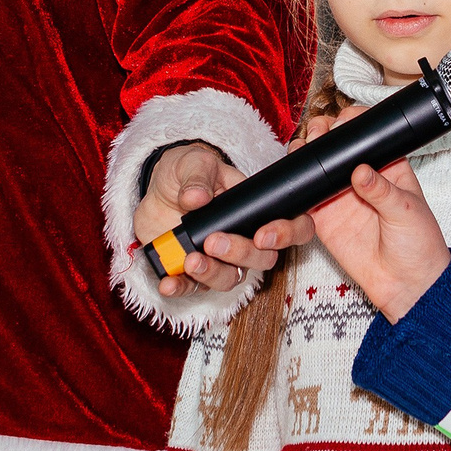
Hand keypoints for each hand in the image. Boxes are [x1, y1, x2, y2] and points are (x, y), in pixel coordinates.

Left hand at [139, 143, 281, 298]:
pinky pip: (192, 288)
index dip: (287, 235)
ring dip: (212, 273)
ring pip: (230, 279)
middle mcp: (246, 239)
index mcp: (257, 210)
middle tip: (214, 241)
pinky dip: (180, 287)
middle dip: (240, 254)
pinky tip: (167, 282)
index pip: (292, 227)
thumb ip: (197, 176)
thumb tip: (197, 198)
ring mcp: (221, 259)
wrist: (157, 189)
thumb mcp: (194, 162)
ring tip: (191, 260)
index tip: (262, 236)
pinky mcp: (193, 271)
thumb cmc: (187, 171)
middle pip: (262, 259)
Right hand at [265, 108, 450, 321]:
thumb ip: (383, 191)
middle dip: (323, 133)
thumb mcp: (408, 212)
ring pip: (317, 167)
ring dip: (306, 154)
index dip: (352, 124)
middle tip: (318, 133)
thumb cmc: (419, 245)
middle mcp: (360, 177)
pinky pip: (305, 199)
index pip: (367, 136)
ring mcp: (341, 197)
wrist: (407, 285)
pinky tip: (292, 179)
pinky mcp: (325, 219)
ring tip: (302, 150)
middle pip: (336, 146)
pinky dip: (295, 188)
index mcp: (387, 167)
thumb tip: (361, 171)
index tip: (342, 122)